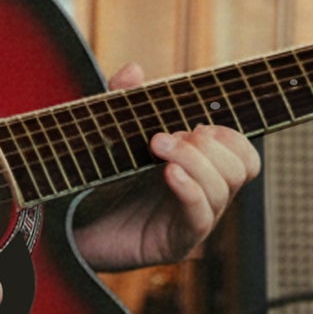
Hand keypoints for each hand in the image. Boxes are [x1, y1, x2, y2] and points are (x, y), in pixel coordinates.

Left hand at [69, 62, 262, 271]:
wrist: (71, 228)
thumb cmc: (96, 183)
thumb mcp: (112, 137)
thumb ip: (123, 102)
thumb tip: (135, 70)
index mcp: (199, 168)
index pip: (241, 153)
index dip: (229, 135)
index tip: (194, 123)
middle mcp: (203, 194)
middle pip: (242, 167)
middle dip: (208, 145)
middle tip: (164, 136)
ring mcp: (192, 220)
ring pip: (223, 189)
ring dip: (194, 160)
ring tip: (156, 146)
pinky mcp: (177, 243)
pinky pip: (200, 217)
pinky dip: (190, 189)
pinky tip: (169, 174)